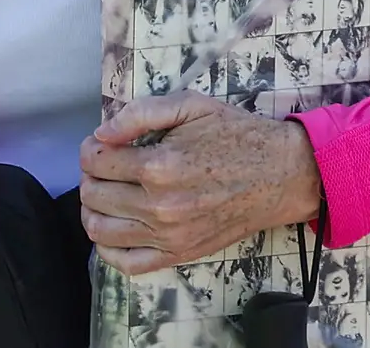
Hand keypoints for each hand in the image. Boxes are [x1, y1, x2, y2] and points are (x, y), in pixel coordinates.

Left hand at [78, 96, 325, 272]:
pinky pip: (127, 263)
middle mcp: (159, 206)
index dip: (91, 147)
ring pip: (101, 231)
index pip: (96, 160)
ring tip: (104, 192)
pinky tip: (113, 228)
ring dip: (92, 209)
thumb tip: (102, 132)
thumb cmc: (235, 135)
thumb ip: (140, 113)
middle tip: (104, 164)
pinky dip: (108, 249)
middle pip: (94, 194)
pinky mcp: (178, 254)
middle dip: (90, 175)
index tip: (101, 142)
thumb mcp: (190, 106)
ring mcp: (168, 236)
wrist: (279, 175)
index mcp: (159, 166)